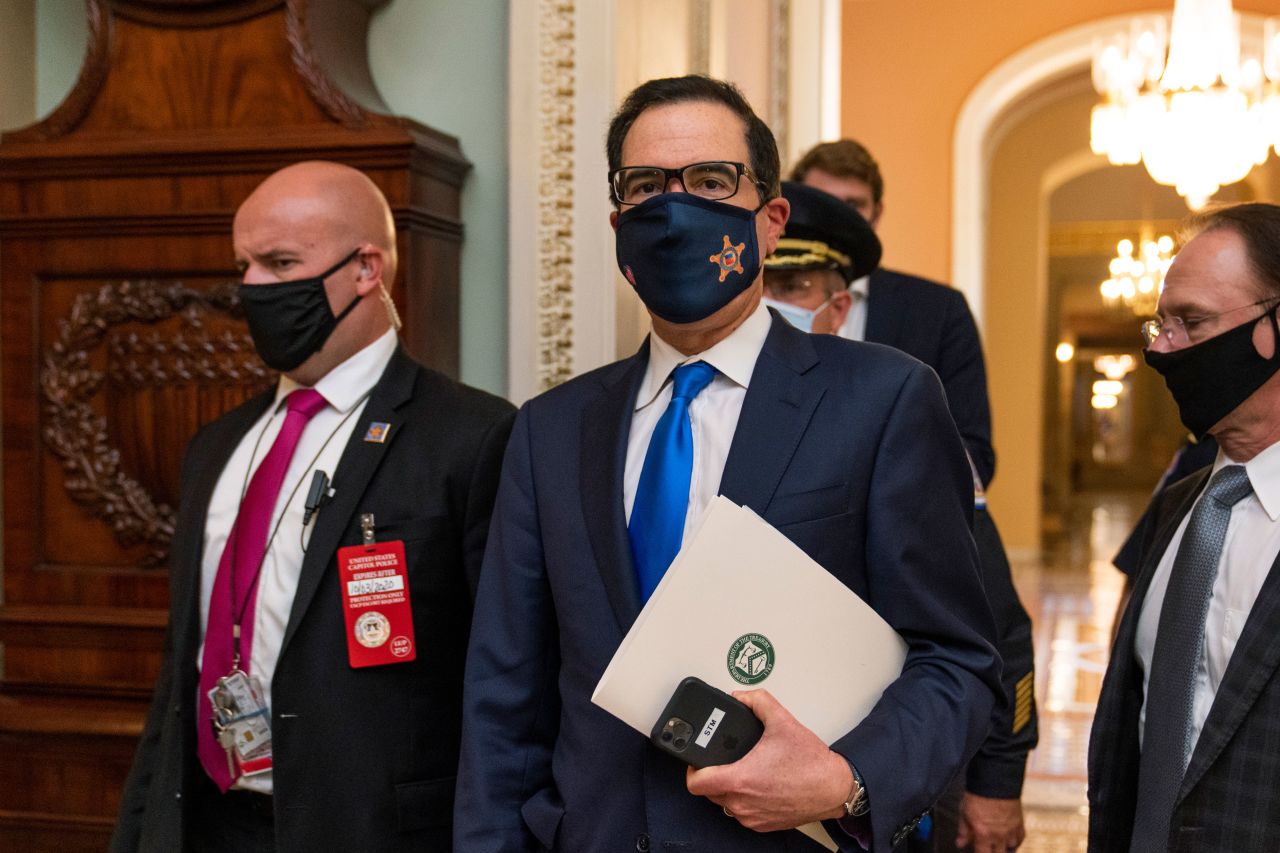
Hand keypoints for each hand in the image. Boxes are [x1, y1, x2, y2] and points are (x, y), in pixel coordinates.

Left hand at [685, 689, 850, 831]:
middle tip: (724, 758)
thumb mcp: (783, 721)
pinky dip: (743, 799)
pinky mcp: (763, 825)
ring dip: (727, 787)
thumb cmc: (812, 764)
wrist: (834, 788)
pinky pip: (741, 812)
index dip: (691, 769)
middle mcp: (743, 803)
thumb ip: (758, 701)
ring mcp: (752, 817)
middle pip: (708, 791)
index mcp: (741, 779)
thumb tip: (741, 696)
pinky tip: (756, 783)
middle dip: (712, 773)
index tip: (696, 760)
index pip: (696, 783)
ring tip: (742, 768)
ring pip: (724, 803)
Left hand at [954, 791, 1024, 851]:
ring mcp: (1011, 830)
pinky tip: (1009, 840)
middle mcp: (999, 836)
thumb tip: (960, 844)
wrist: (995, 780)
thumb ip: (963, 830)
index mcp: (983, 834)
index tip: (978, 851)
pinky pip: (1020, 839)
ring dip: (1004, 849)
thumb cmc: (978, 795)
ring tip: (998, 846)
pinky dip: (1015, 842)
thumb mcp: (965, 812)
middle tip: (987, 848)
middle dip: (992, 852)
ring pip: (1011, 849)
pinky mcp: (1019, 823)